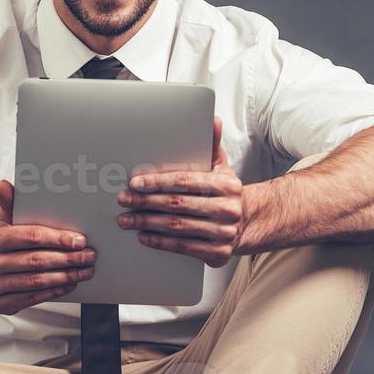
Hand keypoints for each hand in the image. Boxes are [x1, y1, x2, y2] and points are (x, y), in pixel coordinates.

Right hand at [0, 179, 96, 314]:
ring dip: (65, 276)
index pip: (29, 237)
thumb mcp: (3, 223)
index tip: (79, 240)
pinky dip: (54, 291)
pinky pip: (31, 298)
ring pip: (36, 281)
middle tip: (89, 256)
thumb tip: (4, 185)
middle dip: (67, 258)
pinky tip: (69, 284)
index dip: (57, 238)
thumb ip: (9, 205)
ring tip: (84, 270)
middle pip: (35, 261)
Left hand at [115, 115, 244, 267]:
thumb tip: (213, 120)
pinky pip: (183, 247)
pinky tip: (144, 235)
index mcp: (227, 185)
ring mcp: (223, 233)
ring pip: (177, 227)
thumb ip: (212, 145)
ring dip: (147, 223)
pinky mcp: (218, 253)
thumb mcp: (222, 167)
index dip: (158, 182)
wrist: (249, 223)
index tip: (135, 183)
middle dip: (145, 202)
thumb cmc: (226, 192)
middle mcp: (227, 209)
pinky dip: (160, 241)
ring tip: (126, 219)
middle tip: (124, 199)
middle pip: (177, 205)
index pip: (185, 181)